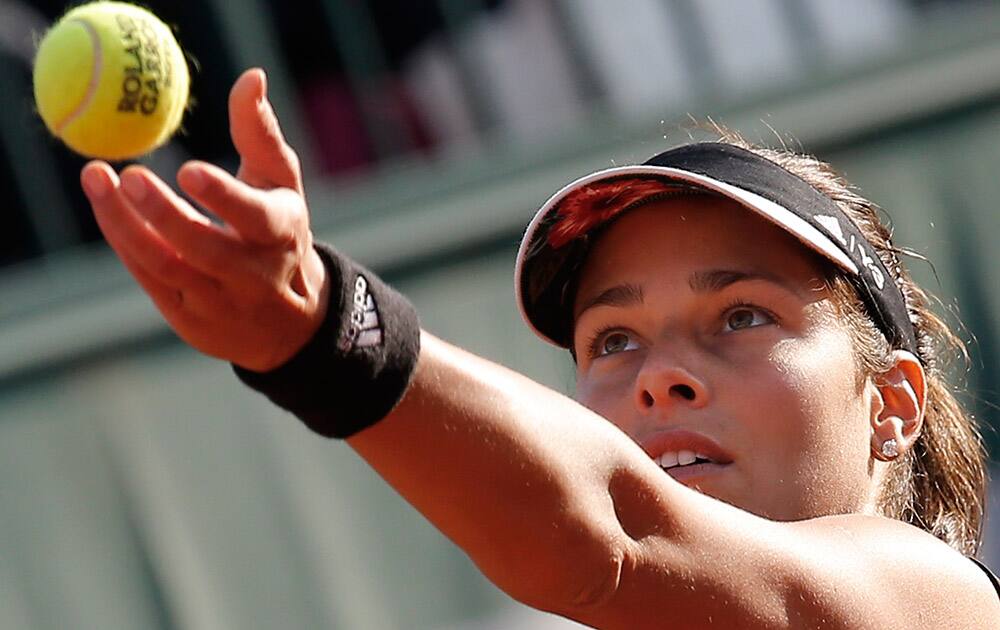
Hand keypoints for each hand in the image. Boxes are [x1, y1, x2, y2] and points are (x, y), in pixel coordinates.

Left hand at [81, 68, 328, 371]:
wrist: (288, 320)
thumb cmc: (279, 231)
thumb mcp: (280, 184)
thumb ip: (260, 132)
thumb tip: (251, 76)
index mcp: (281, 234)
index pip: (255, 219)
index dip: (222, 197)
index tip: (187, 168)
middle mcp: (253, 275)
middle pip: (204, 248)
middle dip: (163, 213)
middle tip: (129, 174)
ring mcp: (220, 302)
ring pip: (167, 266)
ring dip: (127, 225)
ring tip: (98, 180)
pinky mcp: (190, 319)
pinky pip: (150, 279)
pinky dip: (125, 243)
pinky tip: (106, 208)